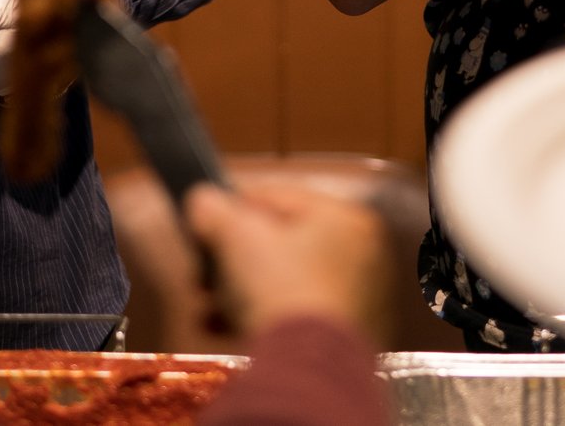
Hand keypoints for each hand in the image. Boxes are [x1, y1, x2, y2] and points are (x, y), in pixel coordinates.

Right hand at [182, 183, 388, 341]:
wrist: (307, 367)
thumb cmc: (283, 289)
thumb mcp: (237, 236)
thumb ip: (215, 210)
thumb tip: (202, 200)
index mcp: (346, 218)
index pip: (278, 198)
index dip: (234, 208)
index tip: (205, 222)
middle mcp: (362, 256)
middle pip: (281, 245)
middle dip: (234, 260)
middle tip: (206, 270)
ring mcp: (358, 300)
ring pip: (285, 282)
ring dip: (241, 291)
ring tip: (210, 305)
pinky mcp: (345, 338)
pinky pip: (295, 315)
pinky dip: (261, 317)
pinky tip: (226, 326)